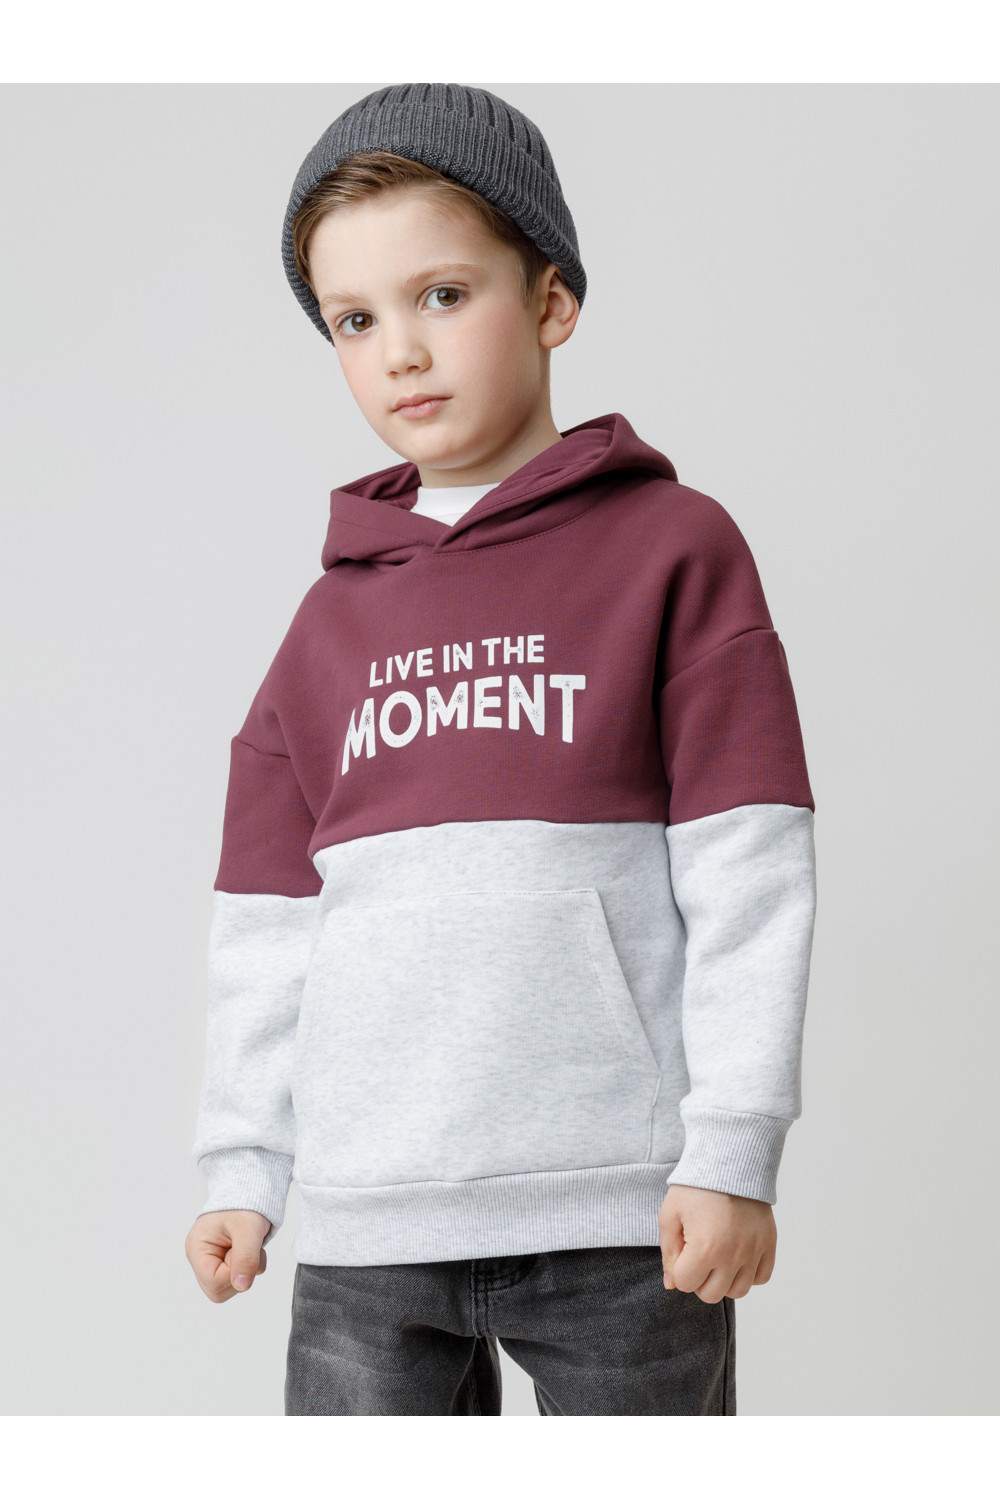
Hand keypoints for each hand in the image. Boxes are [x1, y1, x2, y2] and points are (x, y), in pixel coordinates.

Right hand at [185, 1210, 271, 1302]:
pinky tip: (249, 1248)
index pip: (213, 1282)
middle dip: (240, 1272)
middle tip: (247, 1247)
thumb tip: (242, 1286)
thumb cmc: (244, 1202)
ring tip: (249, 1244)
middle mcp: (200, 1258)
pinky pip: (239, 1278)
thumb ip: (245, 1258)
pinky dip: (250, 1266)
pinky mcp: (224, 1261)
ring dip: (248, 1269)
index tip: (242, 1249)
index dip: (233, 1272)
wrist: (250, 1190)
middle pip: (219, 1290)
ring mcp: (212, 1260)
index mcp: (197, 1248)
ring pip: (231, 1286)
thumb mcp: (248, 1228)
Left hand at [658, 1184, 775, 1302]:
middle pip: (711, 1294)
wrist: (729, 1160)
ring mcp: (754, 1251)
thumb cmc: (696, 1187)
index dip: (679, 1268)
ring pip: (738, 1291)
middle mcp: (733, 1255)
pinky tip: (737, 1255)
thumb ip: (668, 1253)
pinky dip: (749, 1273)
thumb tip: (672, 1284)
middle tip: (698, 1254)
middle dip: (699, 1278)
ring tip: (718, 1256)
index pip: (685, 1284)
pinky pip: (761, 1277)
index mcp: (705, 1248)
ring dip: (724, 1280)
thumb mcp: (670, 1214)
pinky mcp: (769, 1244)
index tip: (683, 1248)